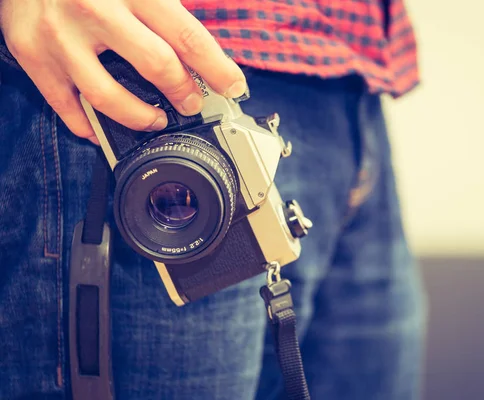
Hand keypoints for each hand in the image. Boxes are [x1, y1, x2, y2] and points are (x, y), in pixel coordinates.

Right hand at [0, 0, 246, 143]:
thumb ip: (160, 8)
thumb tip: (195, 48)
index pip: (187, 36)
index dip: (217, 68)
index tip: (233, 86)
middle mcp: (95, 10)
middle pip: (158, 66)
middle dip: (184, 93)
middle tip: (192, 103)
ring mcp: (60, 36)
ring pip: (110, 98)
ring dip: (141, 118)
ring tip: (155, 120)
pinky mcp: (32, 55)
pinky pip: (66, 106)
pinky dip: (88, 125)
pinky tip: (102, 128)